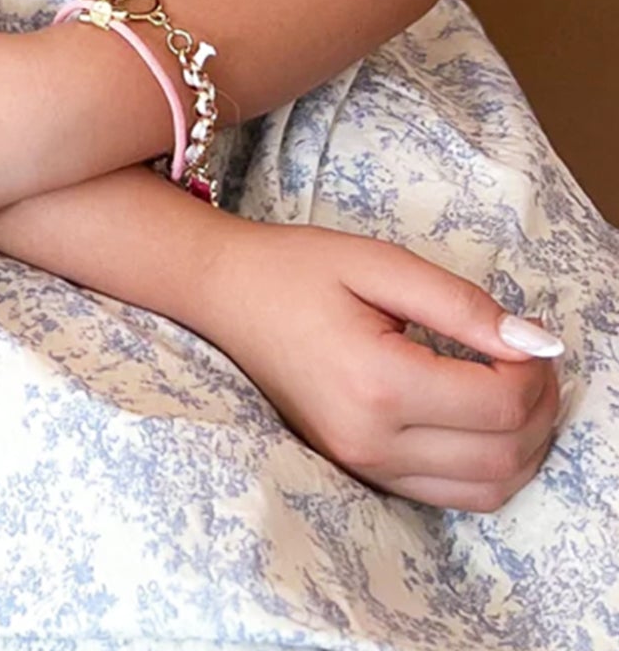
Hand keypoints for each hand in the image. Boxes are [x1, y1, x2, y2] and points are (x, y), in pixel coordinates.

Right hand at [191, 219, 563, 511]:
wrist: (222, 293)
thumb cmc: (293, 268)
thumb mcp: (377, 262)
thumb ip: (460, 303)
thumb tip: (536, 342)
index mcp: (376, 382)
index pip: (498, 403)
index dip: (533, 370)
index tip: (526, 334)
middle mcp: (371, 439)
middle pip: (503, 455)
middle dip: (537, 409)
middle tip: (528, 357)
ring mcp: (363, 464)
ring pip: (487, 489)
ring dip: (521, 445)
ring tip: (511, 388)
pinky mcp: (360, 471)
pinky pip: (453, 496)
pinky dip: (489, 465)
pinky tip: (481, 419)